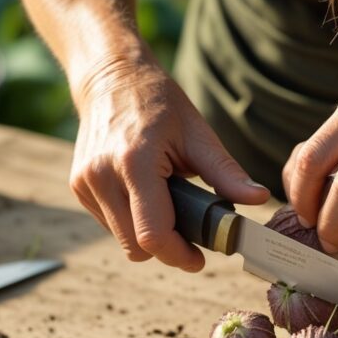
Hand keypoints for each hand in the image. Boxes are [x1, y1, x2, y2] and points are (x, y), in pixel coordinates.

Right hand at [69, 57, 268, 270]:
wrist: (110, 78)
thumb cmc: (159, 103)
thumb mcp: (197, 134)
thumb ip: (225, 172)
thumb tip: (259, 198)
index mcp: (134, 162)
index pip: (152, 234)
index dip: (178, 255)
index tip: (199, 259)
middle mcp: (101, 176)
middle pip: (137, 247)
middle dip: (168, 247)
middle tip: (191, 232)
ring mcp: (84, 183)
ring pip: (123, 240)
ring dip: (148, 234)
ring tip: (167, 201)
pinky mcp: (78, 187)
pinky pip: (111, 225)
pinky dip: (132, 220)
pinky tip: (145, 194)